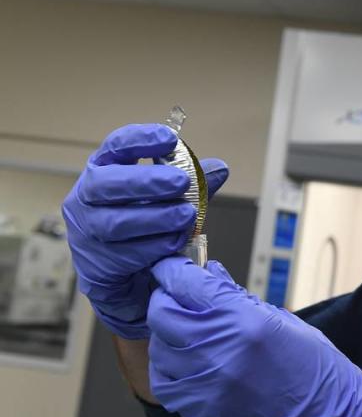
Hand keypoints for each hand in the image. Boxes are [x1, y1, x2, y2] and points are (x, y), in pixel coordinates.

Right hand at [62, 124, 228, 338]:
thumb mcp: (168, 199)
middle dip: (146, 181)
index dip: (140, 140)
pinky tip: (176, 241)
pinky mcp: (96, 264)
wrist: (127, 277)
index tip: (169, 139)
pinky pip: (125, 254)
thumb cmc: (144, 226)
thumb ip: (192, 184)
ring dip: (156, 217)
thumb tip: (220, 169)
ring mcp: (86, 232)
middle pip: (106, 183)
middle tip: (182, 182)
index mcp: (104, 170)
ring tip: (187, 215)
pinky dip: (155, 246)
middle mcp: (86, 197)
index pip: (115, 146)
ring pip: (115, 222)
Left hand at [146, 257, 361, 416]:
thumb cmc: (316, 371)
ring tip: (185, 332)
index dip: (175, 270)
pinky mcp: (201, 413)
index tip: (173, 268)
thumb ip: (239, 300)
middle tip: (177, 296)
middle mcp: (220, 353)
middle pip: (162, 314)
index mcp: (246, 323)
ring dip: (167, 335)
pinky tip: (186, 362)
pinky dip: (170, 368)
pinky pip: (165, 384)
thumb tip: (210, 276)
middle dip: (166, 298)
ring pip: (159, 349)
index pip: (189, 284)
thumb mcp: (284, 323)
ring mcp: (207, 387)